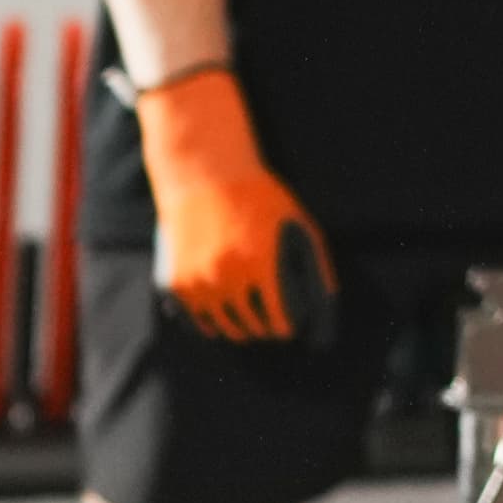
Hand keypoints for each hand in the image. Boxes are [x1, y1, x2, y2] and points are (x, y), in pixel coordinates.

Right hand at [137, 68, 338, 345]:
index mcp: (260, 265)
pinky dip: (209, 322)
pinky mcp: (174, 282)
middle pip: (251, 326)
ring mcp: (198, 282)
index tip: (288, 327)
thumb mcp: (296, 221)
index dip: (286, 326)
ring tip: (248, 321)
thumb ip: (315, 262)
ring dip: (238, 327)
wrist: (204, 174)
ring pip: (223, 326)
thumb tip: (327, 300)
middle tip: (269, 324)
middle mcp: (226, 278)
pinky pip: (195, 319)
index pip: (278, 319)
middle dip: (264, 328)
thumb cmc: (258, 196)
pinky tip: (220, 319)